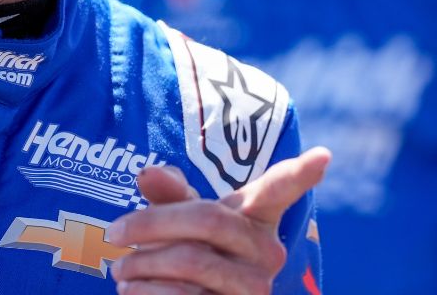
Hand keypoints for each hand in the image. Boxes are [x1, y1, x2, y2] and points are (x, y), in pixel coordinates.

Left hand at [107, 147, 329, 294]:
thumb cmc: (188, 253)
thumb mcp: (181, 222)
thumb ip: (169, 195)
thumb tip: (148, 173)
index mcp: (256, 220)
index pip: (277, 192)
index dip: (299, 174)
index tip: (323, 154)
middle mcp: (266, 253)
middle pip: (208, 220)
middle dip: (152, 224)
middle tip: (113, 233)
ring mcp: (254, 289)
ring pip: (192, 261)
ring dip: (142, 264)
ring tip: (119, 269)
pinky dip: (148, 293)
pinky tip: (132, 291)